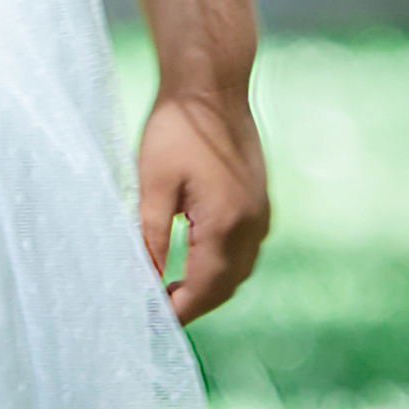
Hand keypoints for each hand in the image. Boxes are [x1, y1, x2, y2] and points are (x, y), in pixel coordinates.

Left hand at [137, 82, 267, 324]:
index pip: (204, 287)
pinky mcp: (260, 200)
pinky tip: (196, 260)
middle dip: (194, 303)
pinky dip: (223, 265)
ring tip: (172, 292)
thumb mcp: (152, 183)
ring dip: (209, 286)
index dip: (179, 310)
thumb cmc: (177, 128)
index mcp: (226, 223)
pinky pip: (245, 249)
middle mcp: (253, 224)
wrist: (212, 85)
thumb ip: (151, 236)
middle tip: (158, 313)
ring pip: (239, 269)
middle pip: (226, 285)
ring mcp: (262, 213)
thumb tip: (146, 279)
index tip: (153, 323)